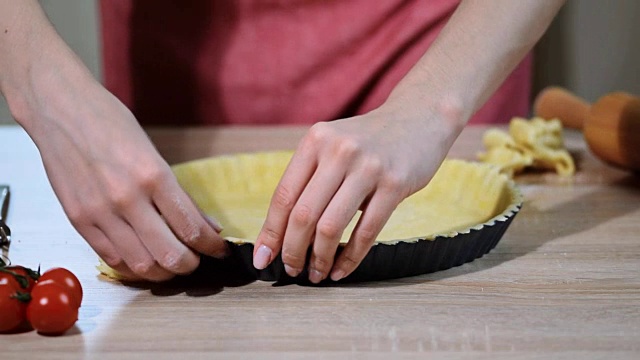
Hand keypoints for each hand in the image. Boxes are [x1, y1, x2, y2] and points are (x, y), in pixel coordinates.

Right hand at [23, 80, 227, 280]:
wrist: (58, 109)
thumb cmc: (109, 123)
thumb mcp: (154, 153)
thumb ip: (178, 194)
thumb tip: (206, 226)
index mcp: (153, 175)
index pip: (192, 228)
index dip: (212, 247)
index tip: (219, 250)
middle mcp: (127, 198)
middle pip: (169, 255)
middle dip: (191, 265)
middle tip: (197, 260)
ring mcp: (99, 212)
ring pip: (141, 264)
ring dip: (164, 272)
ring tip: (172, 263)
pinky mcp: (78, 220)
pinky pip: (112, 258)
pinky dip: (134, 266)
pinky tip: (145, 258)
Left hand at [253, 100, 462, 282]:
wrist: (420, 117)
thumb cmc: (368, 140)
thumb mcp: (332, 145)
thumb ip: (309, 178)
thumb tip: (281, 232)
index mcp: (315, 141)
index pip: (284, 195)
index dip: (270, 232)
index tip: (262, 258)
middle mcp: (338, 151)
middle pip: (303, 214)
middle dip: (292, 251)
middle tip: (290, 270)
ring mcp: (368, 167)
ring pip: (331, 227)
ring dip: (319, 258)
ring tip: (315, 274)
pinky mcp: (395, 184)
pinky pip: (366, 232)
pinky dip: (350, 258)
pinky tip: (341, 270)